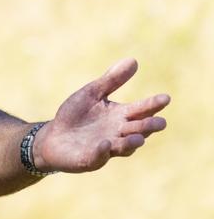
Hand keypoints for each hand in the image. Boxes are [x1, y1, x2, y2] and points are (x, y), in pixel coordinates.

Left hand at [33, 58, 169, 172]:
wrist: (53, 136)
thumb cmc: (75, 114)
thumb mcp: (92, 93)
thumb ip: (113, 80)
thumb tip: (134, 60)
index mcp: (120, 116)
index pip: (141, 110)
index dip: (153, 104)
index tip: (165, 98)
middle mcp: (118, 133)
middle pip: (137, 130)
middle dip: (148, 127)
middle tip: (160, 122)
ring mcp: (106, 148)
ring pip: (123, 147)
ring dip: (130, 142)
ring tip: (138, 137)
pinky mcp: (89, 159)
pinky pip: (97, 156)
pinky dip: (102, 151)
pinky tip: (105, 143)